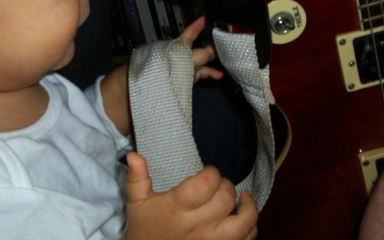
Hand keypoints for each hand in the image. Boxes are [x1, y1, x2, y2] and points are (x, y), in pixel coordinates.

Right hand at [123, 152, 257, 239]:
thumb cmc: (145, 227)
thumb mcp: (137, 203)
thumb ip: (137, 178)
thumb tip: (133, 155)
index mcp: (176, 209)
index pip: (205, 185)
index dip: (212, 173)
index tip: (209, 173)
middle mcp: (195, 227)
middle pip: (225, 200)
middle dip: (227, 186)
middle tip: (220, 185)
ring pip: (241, 225)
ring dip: (248, 209)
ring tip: (245, 198)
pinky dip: (250, 229)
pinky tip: (244, 218)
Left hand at [178, 16, 223, 82]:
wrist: (166, 86)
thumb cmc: (174, 67)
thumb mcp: (189, 58)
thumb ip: (203, 54)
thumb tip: (214, 50)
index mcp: (181, 45)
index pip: (190, 32)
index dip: (197, 25)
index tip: (204, 18)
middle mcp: (185, 54)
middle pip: (201, 48)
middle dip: (212, 46)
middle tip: (224, 43)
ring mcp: (188, 66)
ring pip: (204, 60)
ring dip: (214, 59)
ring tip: (226, 58)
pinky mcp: (191, 76)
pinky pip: (203, 72)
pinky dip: (212, 73)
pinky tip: (220, 75)